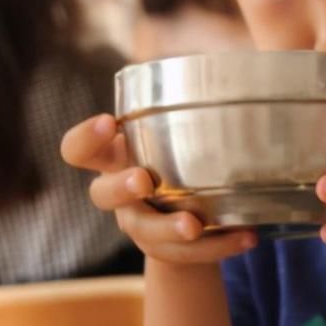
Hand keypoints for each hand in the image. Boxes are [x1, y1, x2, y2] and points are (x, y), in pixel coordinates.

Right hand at [61, 114, 257, 263]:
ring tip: (195, 223)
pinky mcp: (168, 251)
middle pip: (101, 195)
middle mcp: (119, 194)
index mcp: (114, 157)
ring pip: (144, 232)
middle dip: (121, 188)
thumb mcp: (179, 129)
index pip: (77, 149)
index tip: (109, 121)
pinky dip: (218, 246)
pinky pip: (188, 256)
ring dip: (169, 227)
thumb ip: (196, 103)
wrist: (191, 217)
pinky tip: (247, 235)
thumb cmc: (181, 153)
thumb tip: (244, 69)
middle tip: (144, 180)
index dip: (85, 138)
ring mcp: (140, 225)